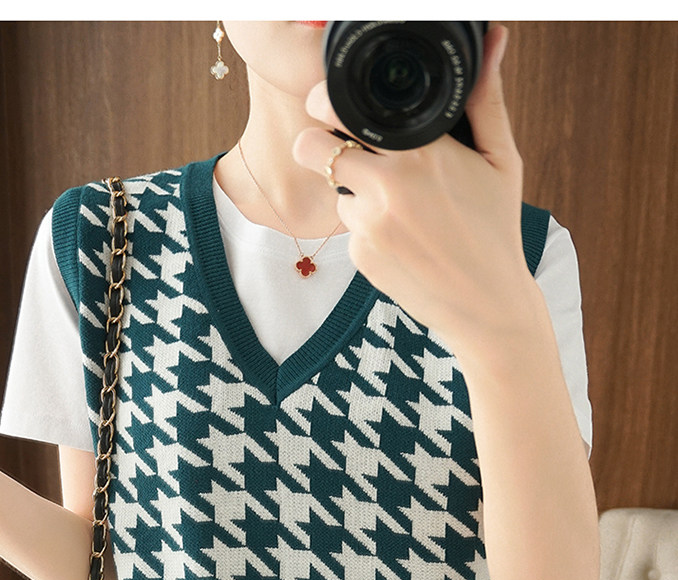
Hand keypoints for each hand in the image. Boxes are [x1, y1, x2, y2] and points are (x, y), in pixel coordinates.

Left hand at [292, 25, 536, 353]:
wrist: (488, 306)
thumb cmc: (496, 229)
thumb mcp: (500, 160)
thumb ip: (486, 99)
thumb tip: (493, 40)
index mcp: (421, 150)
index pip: (343, 109)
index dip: (327, 103)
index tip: (332, 105)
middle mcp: (388, 185)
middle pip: (311, 147)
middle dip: (316, 143)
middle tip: (337, 146)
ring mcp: (369, 225)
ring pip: (334, 191)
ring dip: (354, 192)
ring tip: (401, 208)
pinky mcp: (360, 258)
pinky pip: (349, 230)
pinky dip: (368, 230)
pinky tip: (404, 241)